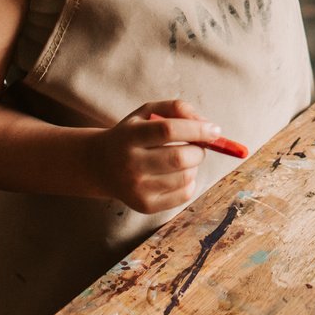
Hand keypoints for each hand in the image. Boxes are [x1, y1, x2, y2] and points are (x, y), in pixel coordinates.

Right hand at [89, 99, 223, 213]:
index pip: (167, 131)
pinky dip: (190, 182)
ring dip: (194, 166)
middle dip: (199, 150)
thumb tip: (206, 124)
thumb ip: (176, 108)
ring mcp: (136, 188)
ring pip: (185, 177)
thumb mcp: (146, 112)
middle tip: (198, 145)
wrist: (100, 165)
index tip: (214, 130)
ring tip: (183, 159)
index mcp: (129, 136)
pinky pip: (184, 195)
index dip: (196, 129)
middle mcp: (129, 164)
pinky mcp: (145, 206)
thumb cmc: (131, 134)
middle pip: (179, 158)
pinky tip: (178, 174)